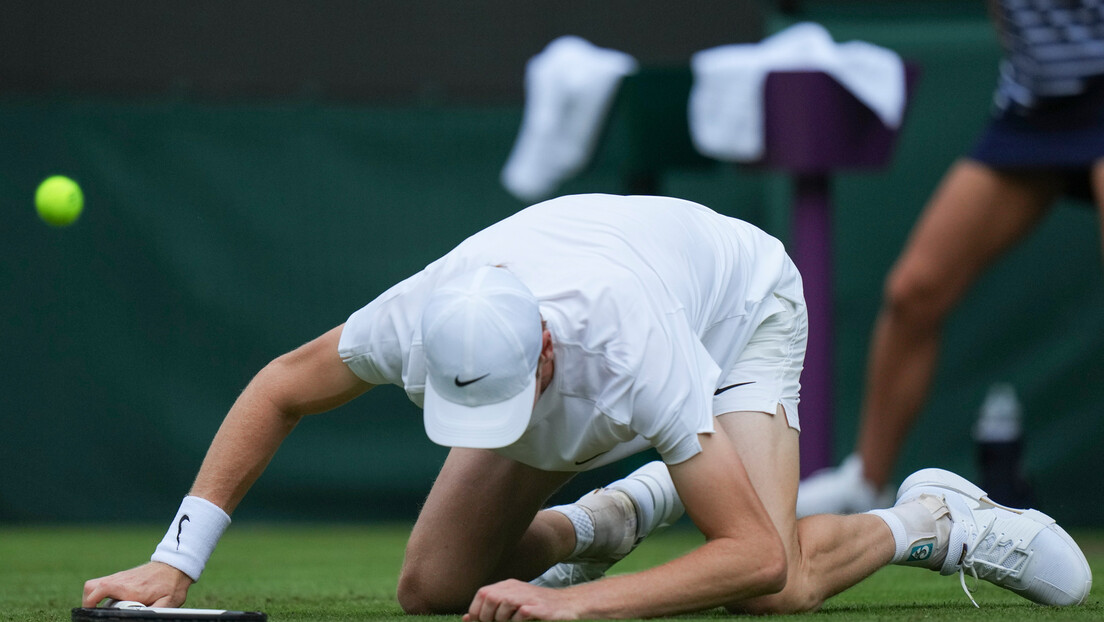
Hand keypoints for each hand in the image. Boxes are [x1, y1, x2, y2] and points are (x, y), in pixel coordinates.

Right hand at [82, 561, 192, 607]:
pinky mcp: (122, 576)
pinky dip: (100, 593)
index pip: (101, 591)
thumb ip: (156, 612)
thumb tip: (144, 617)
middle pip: (91, 586)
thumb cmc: (172, 584)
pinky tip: (109, 602)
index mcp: (129, 588)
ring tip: (99, 609)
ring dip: (93, 596)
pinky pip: (103, 583)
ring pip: (95, 584)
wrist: (177, 566)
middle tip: (93, 612)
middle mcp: (121, 580)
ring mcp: (120, 577)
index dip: (92, 604)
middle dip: (88, 601)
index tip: (94, 614)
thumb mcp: (168, 602)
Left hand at [463, 579, 579, 620]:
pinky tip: (524, 621)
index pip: (482, 594)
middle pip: (490, 598)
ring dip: (503, 620)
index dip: (477, 611)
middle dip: (488, 617)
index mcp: (508, 587)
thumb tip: (466, 618)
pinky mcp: (540, 607)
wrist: (569, 604)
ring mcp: (529, 597)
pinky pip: (522, 613)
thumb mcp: (513, 606)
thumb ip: (491, 610)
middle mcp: (517, 588)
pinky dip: (519, 621)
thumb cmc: (538, 607)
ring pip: (504, 604)